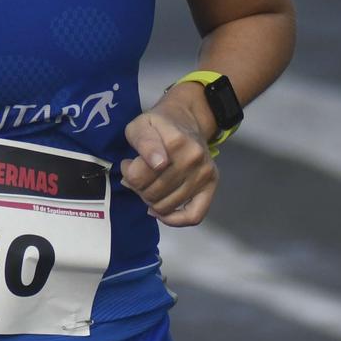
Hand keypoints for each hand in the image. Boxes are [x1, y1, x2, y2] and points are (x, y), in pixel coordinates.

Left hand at [118, 96, 218, 227]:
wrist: (186, 120)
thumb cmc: (159, 124)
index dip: (128, 173)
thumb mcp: (141, 125)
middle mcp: (193, 159)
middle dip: (138, 188)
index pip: (138, 176)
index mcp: (175, 141)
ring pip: (167, 207)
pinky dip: (175, 220)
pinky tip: (161, 212)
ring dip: (152, 202)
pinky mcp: (211, 186)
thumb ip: (142, 142)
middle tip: (139, 176)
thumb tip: (157, 165)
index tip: (129, 164)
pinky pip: (194, 216)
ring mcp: (204, 174)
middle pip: (152, 194)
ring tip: (150, 186)